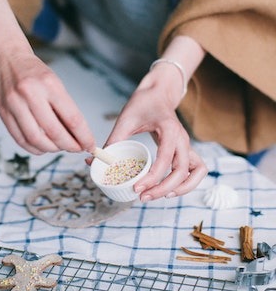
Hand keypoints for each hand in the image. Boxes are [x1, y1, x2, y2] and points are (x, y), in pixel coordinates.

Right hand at [0, 48, 95, 154]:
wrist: (5, 57)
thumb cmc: (33, 70)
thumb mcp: (54, 82)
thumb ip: (63, 107)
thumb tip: (76, 135)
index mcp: (49, 84)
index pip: (72, 118)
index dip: (83, 136)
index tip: (90, 145)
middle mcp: (30, 94)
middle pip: (54, 132)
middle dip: (69, 146)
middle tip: (76, 148)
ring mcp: (14, 104)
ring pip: (36, 139)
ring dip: (51, 149)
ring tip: (59, 147)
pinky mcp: (3, 113)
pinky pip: (20, 139)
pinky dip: (34, 148)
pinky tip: (42, 147)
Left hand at [105, 81, 207, 200]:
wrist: (157, 93)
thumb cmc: (142, 104)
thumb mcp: (125, 120)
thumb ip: (112, 141)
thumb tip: (92, 161)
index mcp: (169, 129)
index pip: (165, 159)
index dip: (151, 177)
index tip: (136, 188)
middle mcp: (182, 138)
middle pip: (182, 171)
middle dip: (163, 188)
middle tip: (142, 197)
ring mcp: (187, 144)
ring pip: (196, 172)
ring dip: (181, 189)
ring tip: (159, 196)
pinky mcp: (186, 149)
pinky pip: (197, 170)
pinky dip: (189, 183)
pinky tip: (171, 189)